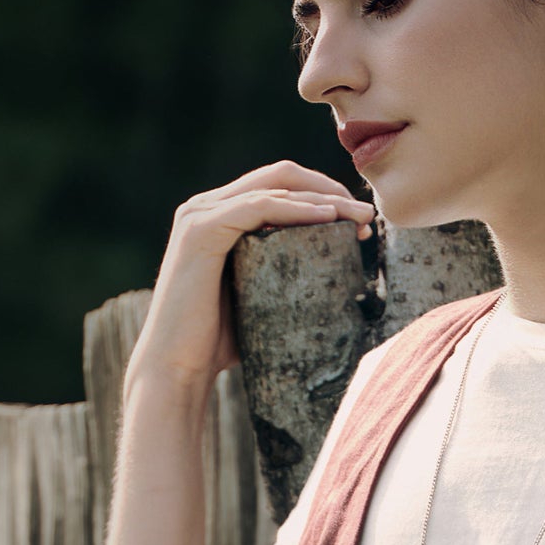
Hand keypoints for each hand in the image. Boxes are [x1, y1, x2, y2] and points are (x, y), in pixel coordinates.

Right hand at [124, 160, 374, 397]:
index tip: (360, 223)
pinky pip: (258, 206)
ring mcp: (201, 214)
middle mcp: (206, 206)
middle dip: (329, 190)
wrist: (178, 368)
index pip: (279, 187)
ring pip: (274, 186)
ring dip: (323, 197)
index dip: (323, 196)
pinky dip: (297, 208)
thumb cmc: (219, 342)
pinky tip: (329, 218)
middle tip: (367, 214)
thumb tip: (337, 284)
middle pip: (280, 176)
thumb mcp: (259, 298)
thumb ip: (283, 277)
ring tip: (359, 216)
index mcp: (220, 217)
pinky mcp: (201, 229)